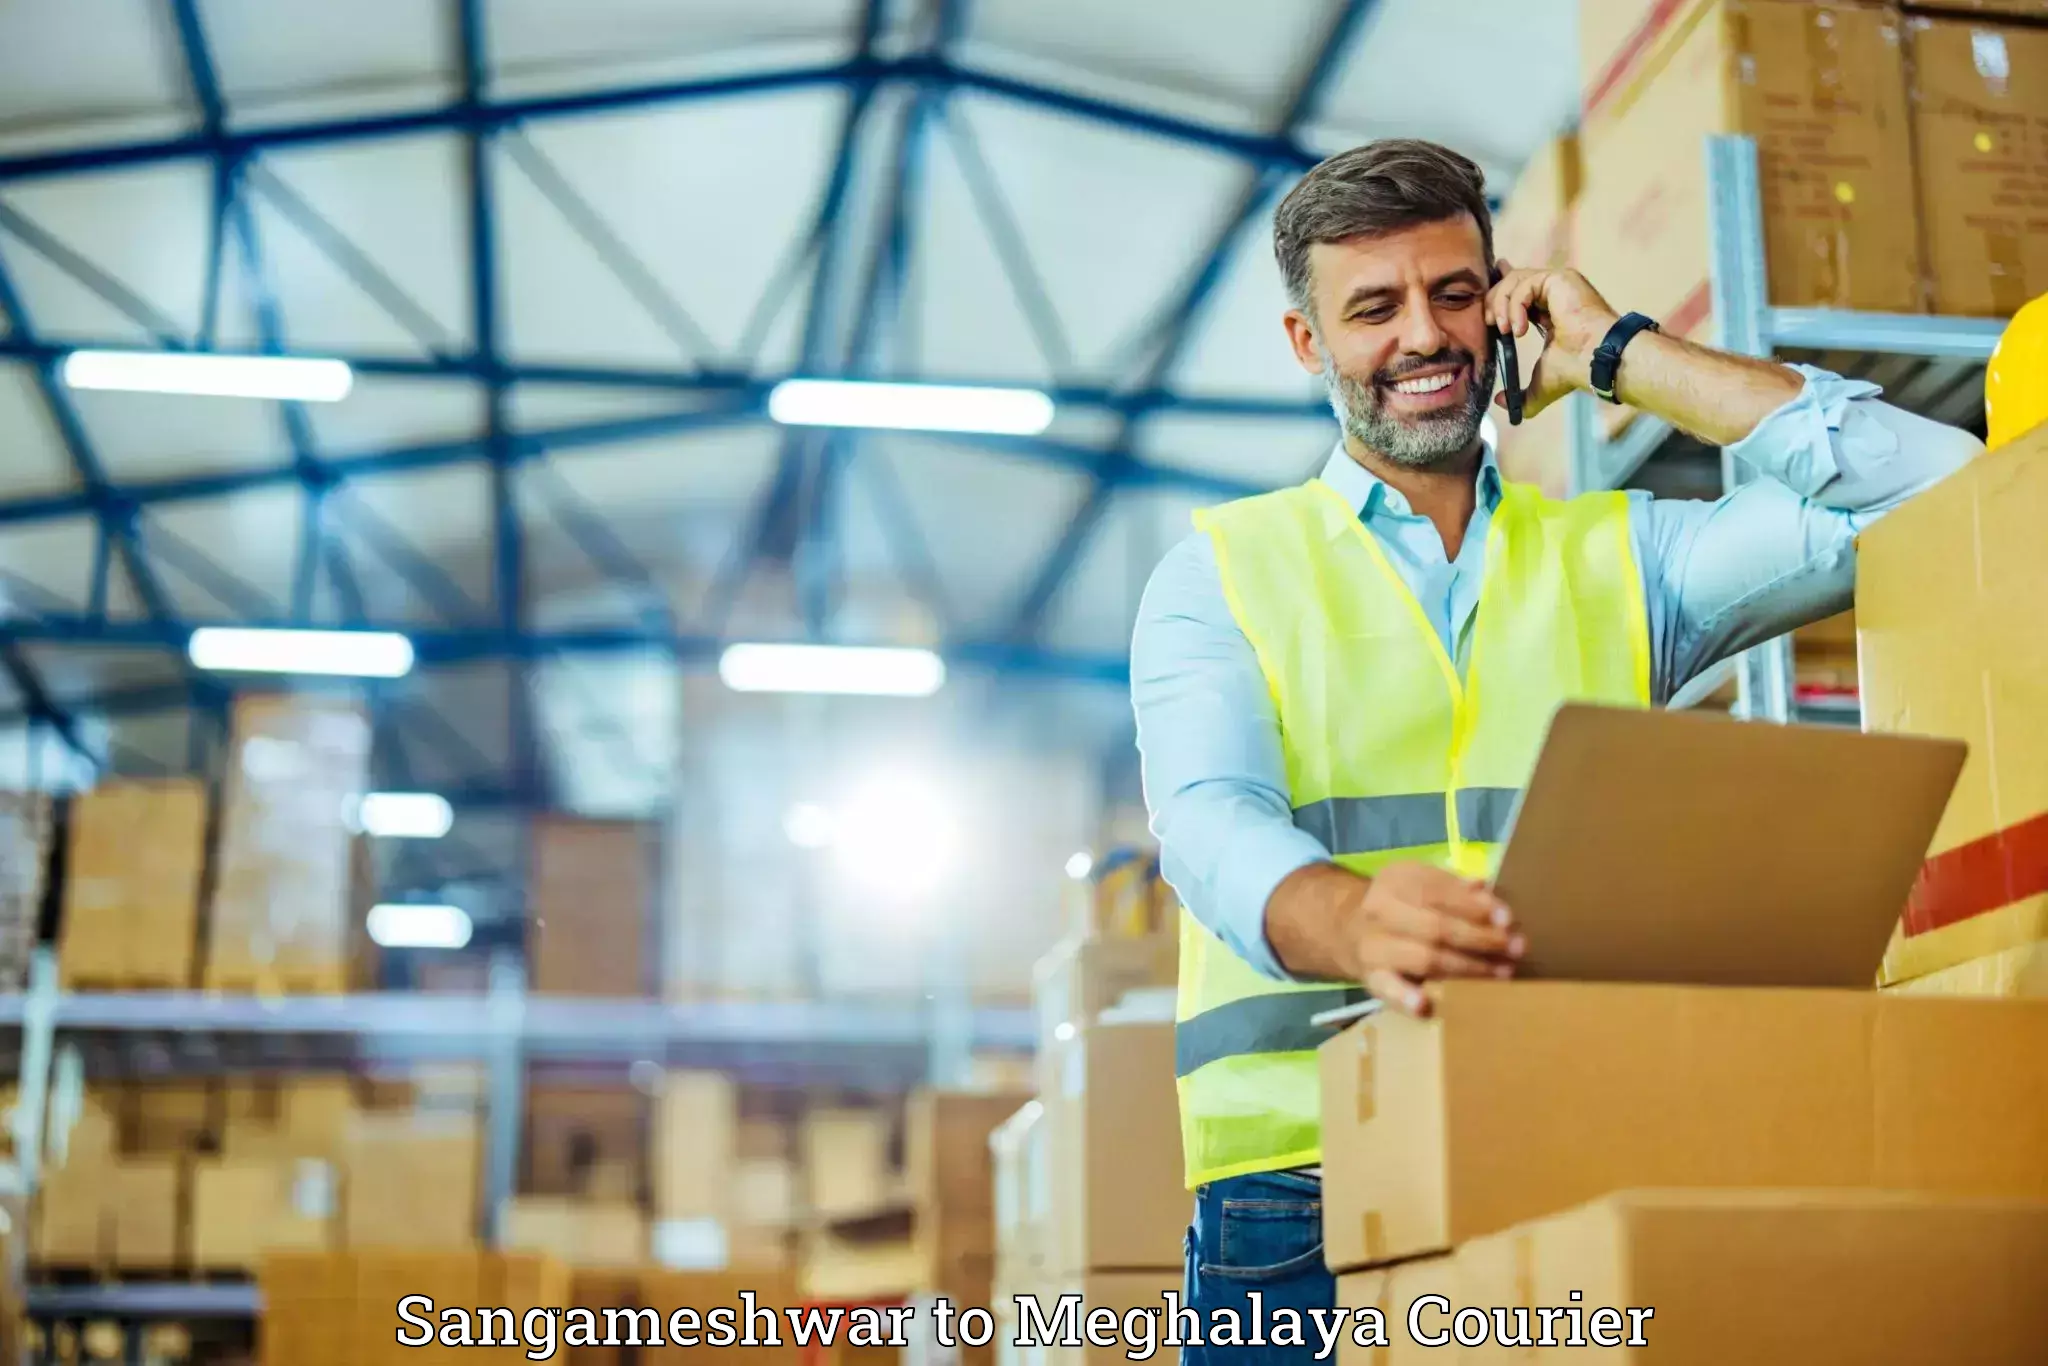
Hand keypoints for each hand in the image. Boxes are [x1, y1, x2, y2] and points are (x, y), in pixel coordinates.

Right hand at [1338, 861, 1523, 1017]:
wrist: (1348, 929)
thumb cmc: (1402, 906)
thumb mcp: (1423, 884)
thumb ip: (1454, 887)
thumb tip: (1485, 889)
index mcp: (1397, 880)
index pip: (1440, 891)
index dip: (1476, 906)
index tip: (1508, 919)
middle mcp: (1380, 910)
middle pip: (1435, 926)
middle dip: (1480, 939)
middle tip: (1516, 948)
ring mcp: (1373, 946)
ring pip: (1423, 958)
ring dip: (1467, 968)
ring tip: (1501, 973)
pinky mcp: (1370, 978)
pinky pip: (1388, 989)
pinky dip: (1405, 998)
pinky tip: (1425, 1006)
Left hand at [1486, 260, 1621, 419]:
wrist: (1595, 360)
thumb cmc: (1574, 369)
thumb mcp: (1541, 385)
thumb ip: (1521, 394)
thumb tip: (1500, 402)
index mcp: (1548, 312)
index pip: (1517, 294)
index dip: (1498, 297)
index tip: (1485, 314)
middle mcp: (1553, 293)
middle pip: (1510, 282)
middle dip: (1494, 302)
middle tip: (1490, 325)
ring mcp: (1557, 283)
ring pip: (1514, 280)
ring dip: (1501, 305)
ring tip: (1504, 331)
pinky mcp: (1559, 278)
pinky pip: (1524, 284)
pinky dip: (1514, 305)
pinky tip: (1519, 329)